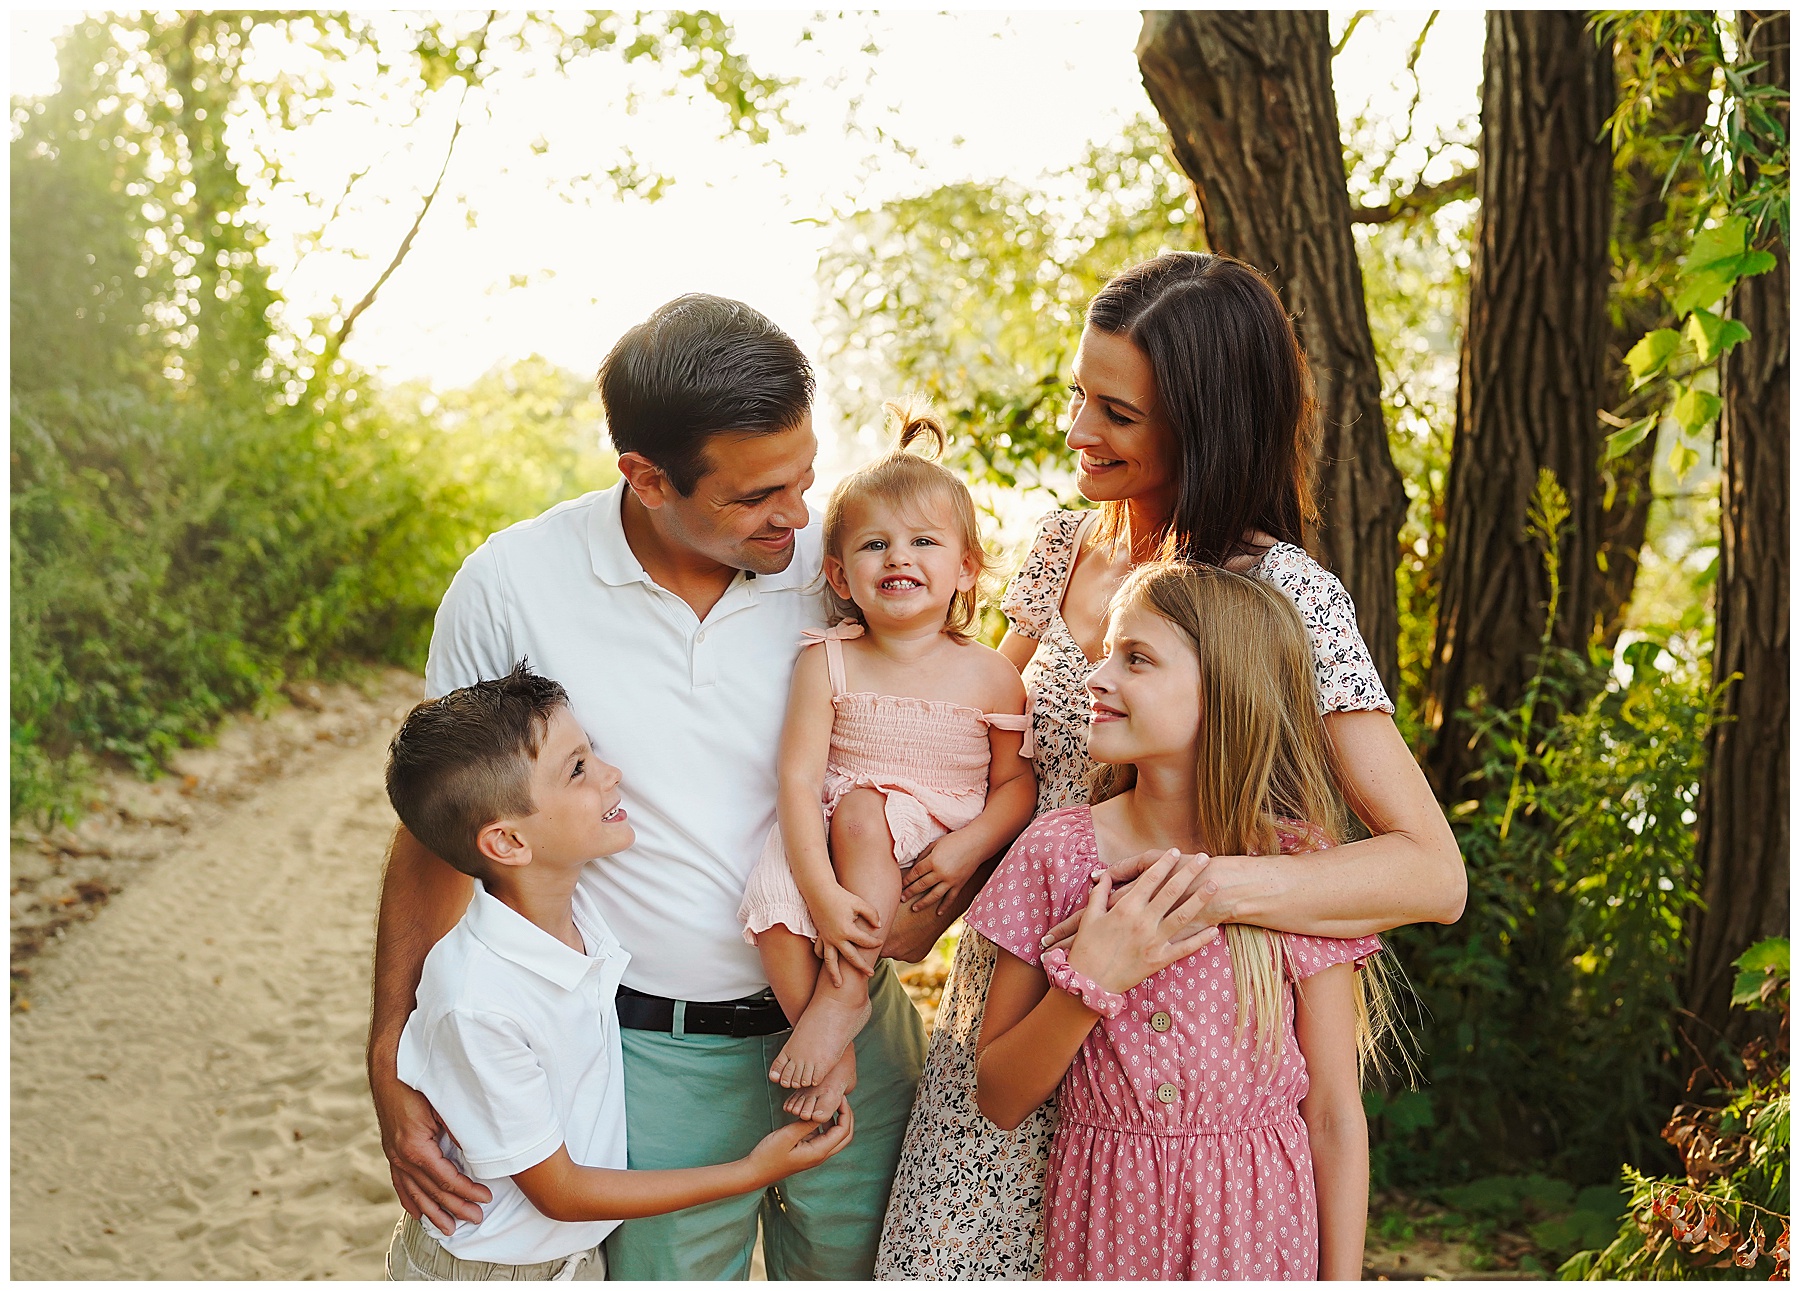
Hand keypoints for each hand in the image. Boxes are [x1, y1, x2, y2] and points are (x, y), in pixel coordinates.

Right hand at [373, 1072, 491, 1234]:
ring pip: (415, 1193)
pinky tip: (417, 1213)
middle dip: (455, 1208)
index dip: (467, 1192)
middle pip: (432, 1192)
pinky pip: (400, 1183)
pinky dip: (410, 1200)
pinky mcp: (392, 1151)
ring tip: (448, 1229)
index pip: (446, 1180)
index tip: (486, 1197)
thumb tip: (477, 1153)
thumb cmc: (420, 1084)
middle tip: (476, 1218)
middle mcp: (401, 1157)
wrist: (390, 1070)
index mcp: (416, 1148)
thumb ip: (459, 1130)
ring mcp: (394, 1156)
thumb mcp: (444, 1106)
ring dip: (433, 1212)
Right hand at [747, 1103, 855, 1182]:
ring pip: (834, 1136)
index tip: (839, 1096)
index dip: (845, 1112)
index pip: (843, 1131)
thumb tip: (824, 1110)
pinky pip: (821, 1136)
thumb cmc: (768, 1155)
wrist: (754, 1172)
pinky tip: (814, 1112)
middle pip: (844, 1136)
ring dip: (836, 1119)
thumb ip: (806, 1124)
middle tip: (840, 1099)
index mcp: (819, 1152)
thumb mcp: (787, 1136)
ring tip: (828, 1102)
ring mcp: (814, 1154)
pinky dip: (823, 1124)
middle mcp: (820, 1154)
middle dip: (846, 1116)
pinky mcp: (806, 1151)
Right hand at [810, 882, 882, 986]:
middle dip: (861, 967)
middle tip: (870, 974)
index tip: (880, 941)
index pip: (865, 941)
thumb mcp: (859, 903)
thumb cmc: (841, 896)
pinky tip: (826, 963)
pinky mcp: (820, 935)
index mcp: (847, 930)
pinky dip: (822, 958)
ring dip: (834, 974)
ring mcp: (826, 938)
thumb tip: (878, 926)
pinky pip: (819, 951)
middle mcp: (836, 938)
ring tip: (838, 985)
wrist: (819, 891)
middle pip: (851, 958)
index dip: (874, 942)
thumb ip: (871, 914)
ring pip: (830, 961)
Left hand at [900, 830, 985, 915]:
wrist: (976, 843)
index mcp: (933, 861)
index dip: (907, 880)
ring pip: (934, 895)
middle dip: (910, 893)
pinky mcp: (959, 884)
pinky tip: (938, 913)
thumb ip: (924, 855)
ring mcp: (951, 881)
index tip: (900, 885)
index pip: (916, 873)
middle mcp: (940, 873)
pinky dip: (944, 906)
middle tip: (902, 899)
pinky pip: (950, 898)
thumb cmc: (954, 840)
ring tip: (914, 908)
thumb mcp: (935, 844)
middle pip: (921, 885)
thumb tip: (914, 866)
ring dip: (923, 903)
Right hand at [1065, 850, 1217, 994]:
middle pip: (1171, 891)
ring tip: (1214, 885)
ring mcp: (1153, 941)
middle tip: (1204, 859)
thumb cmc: (1086, 948)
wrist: (1089, 983)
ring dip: (1200, 899)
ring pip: (1182, 916)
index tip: (1176, 851)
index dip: (1164, 863)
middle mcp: (1143, 921)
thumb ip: (1099, 894)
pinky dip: (1201, 939)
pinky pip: (1184, 948)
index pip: (1149, 879)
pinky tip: (1215, 930)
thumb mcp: (1089, 916)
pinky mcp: (1159, 960)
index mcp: (1125, 908)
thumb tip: (1103, 876)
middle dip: (1189, 872)